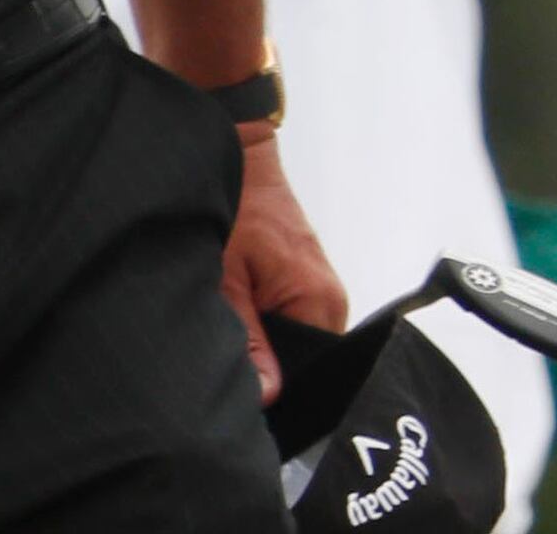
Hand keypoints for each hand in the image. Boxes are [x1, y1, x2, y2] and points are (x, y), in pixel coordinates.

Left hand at [224, 130, 345, 404]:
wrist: (240, 158)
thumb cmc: (234, 208)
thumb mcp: (226, 281)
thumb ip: (247, 341)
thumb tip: (267, 396)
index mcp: (318, 300)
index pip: (310, 374)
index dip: (276, 393)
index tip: (242, 398)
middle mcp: (330, 298)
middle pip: (306, 363)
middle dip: (270, 371)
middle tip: (227, 369)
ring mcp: (321, 290)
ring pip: (296, 344)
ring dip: (266, 347)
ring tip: (230, 341)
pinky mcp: (307, 282)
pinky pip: (293, 323)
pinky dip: (266, 328)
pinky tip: (240, 322)